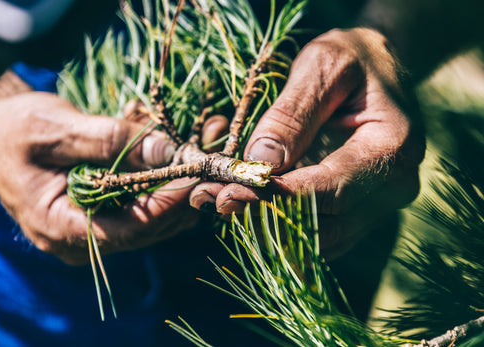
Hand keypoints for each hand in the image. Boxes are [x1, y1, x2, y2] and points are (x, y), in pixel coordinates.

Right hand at [0, 63, 223, 263]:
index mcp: (58, 227)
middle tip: (213, 164)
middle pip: (148, 228)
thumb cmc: (14, 129)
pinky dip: (164, 181)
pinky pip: (142, 204)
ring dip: (180, 186)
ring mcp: (93, 227)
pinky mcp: (102, 212)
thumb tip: (168, 152)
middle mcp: (80, 238)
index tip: (195, 176)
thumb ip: (111, 141)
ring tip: (205, 151)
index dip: (166, 205)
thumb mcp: (58, 128)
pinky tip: (183, 156)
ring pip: (151, 218)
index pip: (127, 229)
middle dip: (183, 195)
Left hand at [189, 28, 424, 258]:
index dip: (280, 197)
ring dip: (268, 227)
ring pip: (322, 238)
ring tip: (220, 202)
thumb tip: (261, 162)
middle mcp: (393, 186)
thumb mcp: (322, 65)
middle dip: (265, 216)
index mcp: (393, 147)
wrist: (379, 66)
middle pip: (326, 223)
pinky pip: (321, 231)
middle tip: (215, 200)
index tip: (231, 193)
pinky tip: (246, 205)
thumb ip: (293, 114)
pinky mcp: (359, 208)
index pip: (332, 189)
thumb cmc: (353, 58)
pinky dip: (282, 225)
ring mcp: (378, 203)